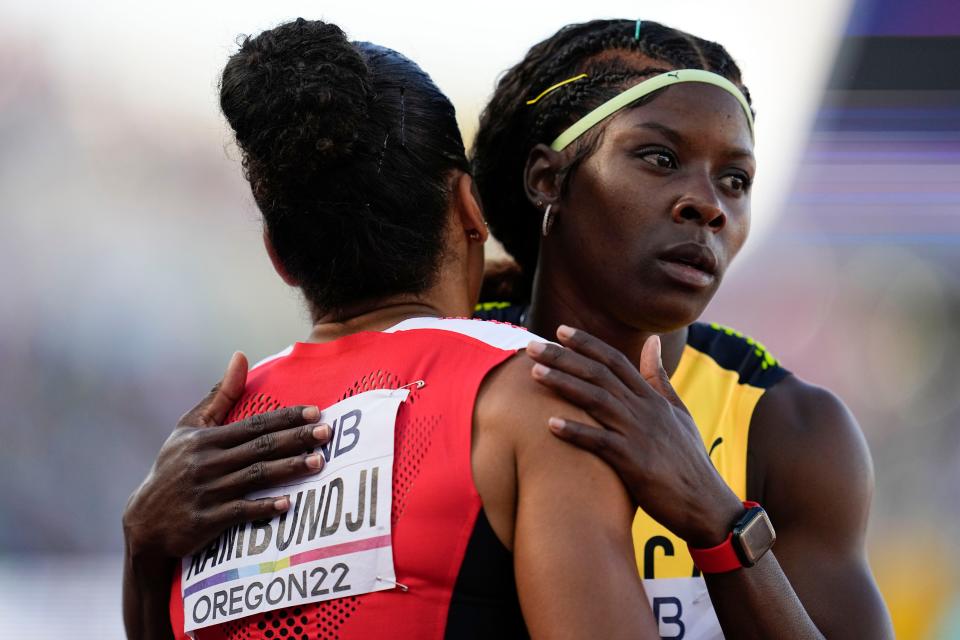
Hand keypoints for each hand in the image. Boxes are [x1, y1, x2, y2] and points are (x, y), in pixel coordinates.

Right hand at [123, 352, 333, 559]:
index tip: (315, 412)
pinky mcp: (206, 520)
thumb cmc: (174, 468)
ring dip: (288, 469)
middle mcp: (208, 463)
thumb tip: (240, 356)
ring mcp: (207, 492)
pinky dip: (264, 507)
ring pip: (255, 476)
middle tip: (327, 433)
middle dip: (296, 439)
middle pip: (260, 448)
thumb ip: (221, 395)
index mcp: (206, 439)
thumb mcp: (189, 428)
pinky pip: (240, 512)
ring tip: (319, 463)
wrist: (145, 521)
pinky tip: (289, 503)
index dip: (286, 418)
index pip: (254, 425)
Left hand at [526, 327, 742, 546]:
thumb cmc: (688, 459)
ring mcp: (639, 434)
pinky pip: (600, 443)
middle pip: (599, 374)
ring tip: (534, 374)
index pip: (615, 360)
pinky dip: (576, 432)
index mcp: (651, 398)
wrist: (706, 503)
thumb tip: (652, 342)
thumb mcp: (678, 412)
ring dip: (564, 385)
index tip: (560, 330)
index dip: (587, 343)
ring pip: (596, 401)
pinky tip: (551, 425)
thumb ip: (659, 378)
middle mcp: (644, 410)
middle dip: (563, 357)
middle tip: (531, 346)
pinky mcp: (634, 462)